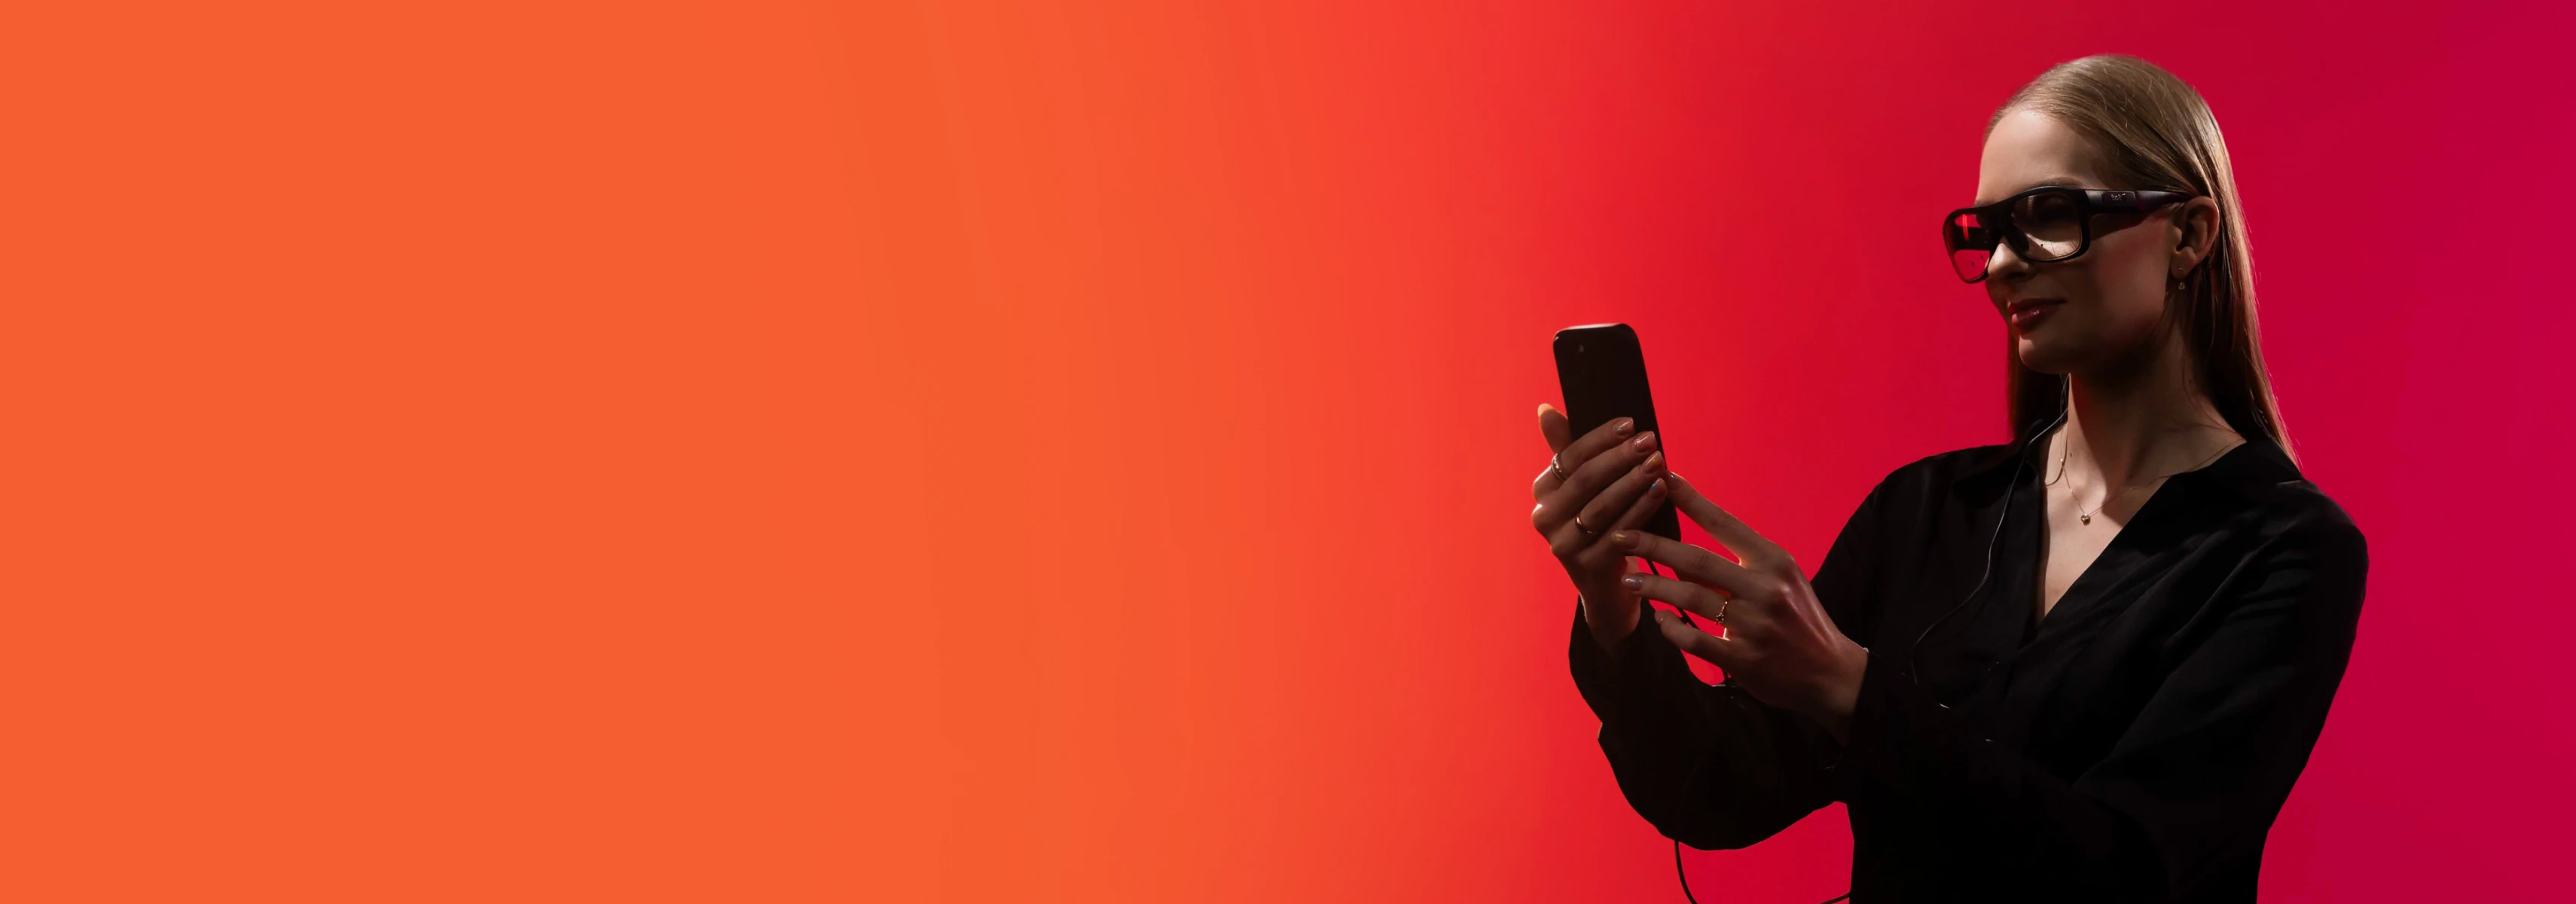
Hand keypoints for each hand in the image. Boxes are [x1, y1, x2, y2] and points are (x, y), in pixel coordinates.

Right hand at [1530, 403, 1667, 650]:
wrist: (1605, 584)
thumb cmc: (1597, 524)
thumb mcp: (1581, 487)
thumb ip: (1566, 449)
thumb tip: (1545, 409)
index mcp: (1542, 491)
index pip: (1569, 457)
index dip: (1600, 439)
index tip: (1631, 424)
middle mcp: (1544, 518)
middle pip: (1585, 480)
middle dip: (1620, 458)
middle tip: (1649, 441)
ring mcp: (1563, 545)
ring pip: (1602, 506)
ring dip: (1632, 482)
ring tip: (1658, 462)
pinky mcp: (1587, 566)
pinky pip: (1619, 532)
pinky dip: (1641, 509)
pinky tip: (1660, 490)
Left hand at [1606, 472, 1868, 740]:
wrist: (1831, 673)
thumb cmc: (1799, 617)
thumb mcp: (1782, 576)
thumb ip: (1743, 557)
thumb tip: (1694, 531)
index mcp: (1774, 561)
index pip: (1724, 523)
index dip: (1690, 500)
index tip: (1660, 477)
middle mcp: (1765, 589)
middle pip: (1696, 560)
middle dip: (1653, 545)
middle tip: (1620, 534)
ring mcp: (1754, 626)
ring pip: (1690, 598)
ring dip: (1654, 586)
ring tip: (1629, 577)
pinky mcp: (1744, 660)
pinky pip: (1694, 640)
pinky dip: (1671, 628)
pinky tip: (1659, 619)